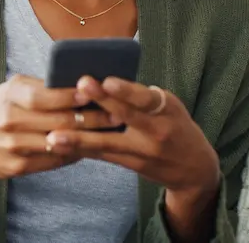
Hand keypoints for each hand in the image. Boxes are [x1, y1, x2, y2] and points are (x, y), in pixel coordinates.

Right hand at [0, 74, 115, 204]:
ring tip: (110, 131)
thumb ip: (37, 87)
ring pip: (60, 142)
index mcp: (8, 97)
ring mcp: (14, 146)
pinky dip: (74, 153)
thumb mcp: (8, 91)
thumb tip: (76, 84)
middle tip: (115, 113)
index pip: (42, 96)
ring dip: (88, 137)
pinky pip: (54, 160)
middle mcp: (9, 121)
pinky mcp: (18, 167)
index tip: (93, 92)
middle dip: (90, 117)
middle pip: (57, 121)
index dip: (69, 95)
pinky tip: (90, 147)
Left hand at [46, 76, 219, 200]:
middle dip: (101, 102)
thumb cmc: (176, 125)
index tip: (108, 80)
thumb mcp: (168, 105)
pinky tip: (57, 145)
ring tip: (53, 135)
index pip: (146, 98)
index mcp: (167, 109)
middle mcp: (157, 131)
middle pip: (126, 117)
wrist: (195, 169)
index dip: (127, 90)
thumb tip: (103, 79)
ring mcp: (143, 151)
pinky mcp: (131, 164)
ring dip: (78, 138)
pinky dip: (79, 149)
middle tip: (79, 88)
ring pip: (107, 143)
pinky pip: (102, 155)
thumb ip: (141, 95)